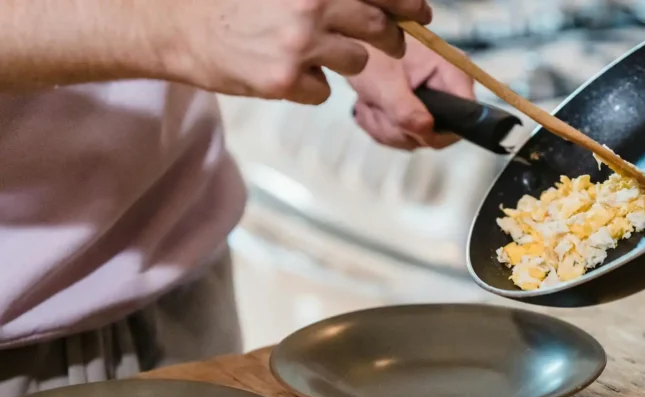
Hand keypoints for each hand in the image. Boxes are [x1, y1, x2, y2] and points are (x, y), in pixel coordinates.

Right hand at [165, 0, 432, 103]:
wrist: (174, 24)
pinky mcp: (284, 79)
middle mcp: (311, 5)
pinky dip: (311, 86)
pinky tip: (285, 71)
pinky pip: (323, 91)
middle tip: (393, 42)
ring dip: (344, 61)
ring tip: (309, 50)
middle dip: (392, 39)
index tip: (422, 12)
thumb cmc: (230, 1)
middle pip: (380, 28)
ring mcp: (298, 44)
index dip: (409, 3)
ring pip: (356, 63)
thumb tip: (375, 2)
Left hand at [347, 39, 475, 149]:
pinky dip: (383, 127)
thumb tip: (426, 131)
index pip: (466, 116)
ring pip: (418, 137)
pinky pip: (406, 135)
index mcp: (452, 73)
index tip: (411, 128)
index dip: (439, 132)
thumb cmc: (370, 53)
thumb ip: (404, 109)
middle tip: (378, 110)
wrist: (352, 42)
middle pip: (438, 133)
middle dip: (402, 130)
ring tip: (370, 104)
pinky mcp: (419, 109)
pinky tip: (371, 108)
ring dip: (387, 129)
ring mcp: (434, 101)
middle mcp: (449, 88)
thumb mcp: (384, 82)